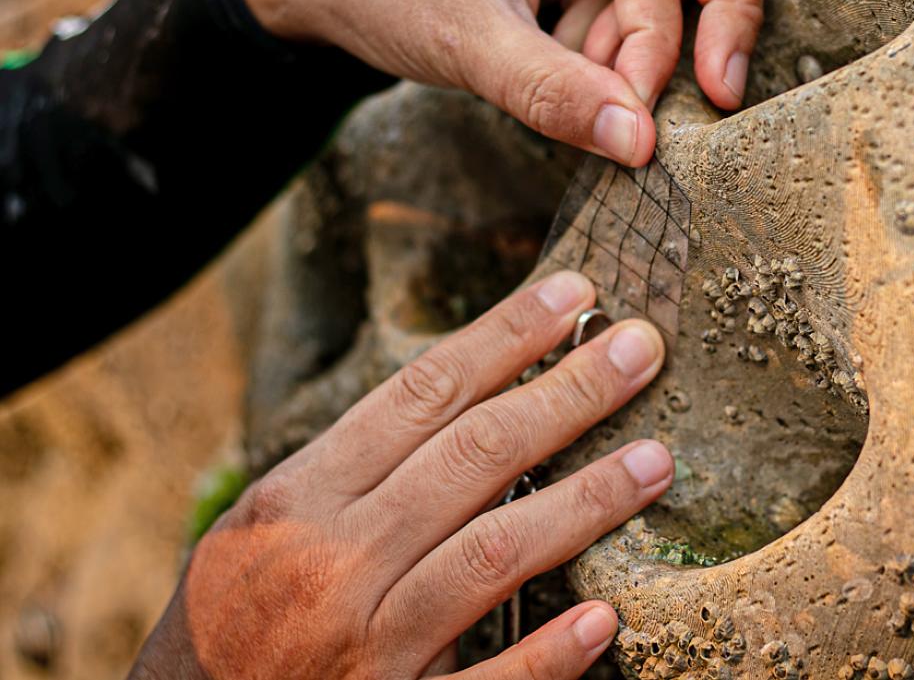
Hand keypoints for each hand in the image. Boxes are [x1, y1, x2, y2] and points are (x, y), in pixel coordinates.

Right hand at [129, 272, 671, 679]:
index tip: (572, 293)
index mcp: (300, 498)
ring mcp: (366, 646)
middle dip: (567, 393)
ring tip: (656, 459)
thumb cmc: (232, 617)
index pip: (422, 394)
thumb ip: (354, 473)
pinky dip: (546, 654)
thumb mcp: (262, 527)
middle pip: (474, 456)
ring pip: (492, 554)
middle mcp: (333, 561)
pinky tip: (604, 618)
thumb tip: (469, 400)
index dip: (505, 336)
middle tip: (641, 348)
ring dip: (584, 501)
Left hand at [236, 0, 763, 166]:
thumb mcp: (460, 40)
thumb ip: (549, 91)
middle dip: (717, 10)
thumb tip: (639, 145)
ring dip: (659, 26)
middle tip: (720, 92)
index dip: (658, 36)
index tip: (643, 116)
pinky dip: (625, 29)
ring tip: (600, 79)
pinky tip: (573, 55)